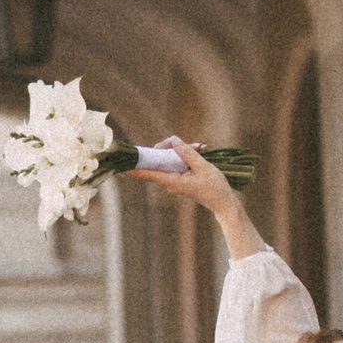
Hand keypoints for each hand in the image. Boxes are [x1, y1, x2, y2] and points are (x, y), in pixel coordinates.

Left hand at [141, 139, 261, 261]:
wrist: (223, 202)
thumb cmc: (214, 186)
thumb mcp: (202, 166)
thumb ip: (186, 152)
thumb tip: (172, 140)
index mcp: (172, 181)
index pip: (147, 174)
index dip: (133, 169)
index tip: (119, 167)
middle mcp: (170, 181)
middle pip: (157, 161)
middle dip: (165, 147)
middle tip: (179, 140)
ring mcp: (175, 180)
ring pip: (168, 160)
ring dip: (180, 150)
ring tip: (201, 147)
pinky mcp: (180, 177)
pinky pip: (177, 163)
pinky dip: (186, 155)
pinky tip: (201, 149)